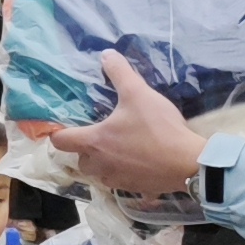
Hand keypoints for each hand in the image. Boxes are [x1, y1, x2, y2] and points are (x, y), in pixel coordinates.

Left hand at [33, 54, 209, 197]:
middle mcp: (100, 164)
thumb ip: (120, 72)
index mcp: (94, 142)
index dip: (57, 133)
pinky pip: (121, 181)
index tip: (63, 126)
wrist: (187, 162)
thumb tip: (106, 55)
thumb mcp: (138, 93)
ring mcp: (117, 180)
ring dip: (103, 162)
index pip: (60, 141)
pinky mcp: (135, 188)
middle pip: (80, 159)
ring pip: (99, 173)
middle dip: (84, 149)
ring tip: (118, 148)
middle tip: (98, 134)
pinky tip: (139, 161)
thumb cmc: (157, 128)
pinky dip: (124, 172)